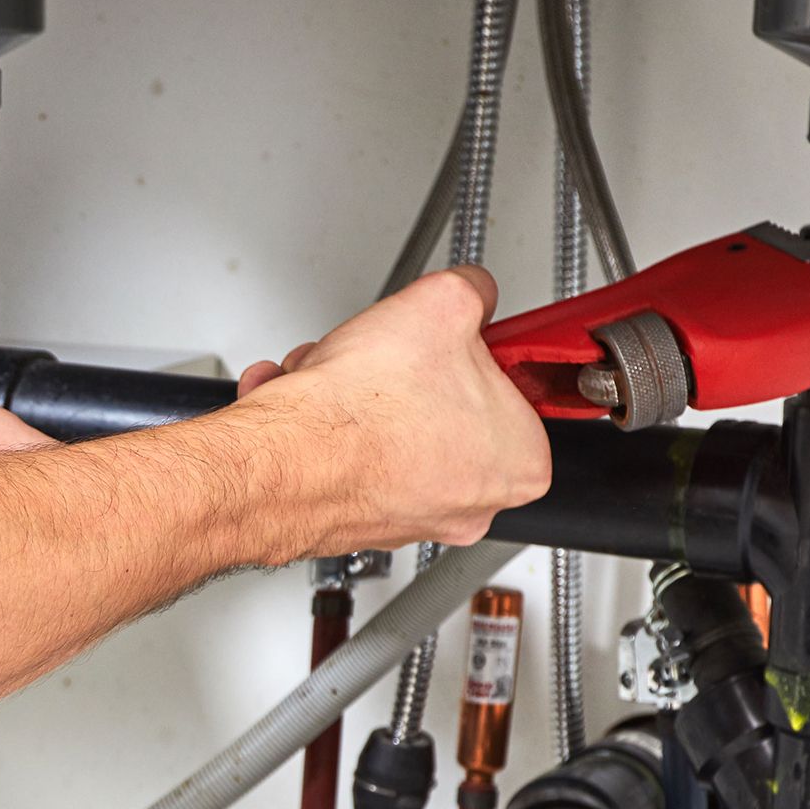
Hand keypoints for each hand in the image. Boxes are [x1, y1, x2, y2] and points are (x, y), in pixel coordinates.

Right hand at [230, 266, 550, 554]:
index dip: (468, 350)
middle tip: (384, 355)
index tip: (450, 339)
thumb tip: (475, 291)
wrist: (288, 463)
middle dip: (401, 369)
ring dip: (354, 391)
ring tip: (335, 375)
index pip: (511, 388)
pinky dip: (326, 423)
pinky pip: (350, 454)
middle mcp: (475, 501)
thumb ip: (474, 291)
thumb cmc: (366, 411)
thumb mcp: (444, 304)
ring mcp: (418, 514)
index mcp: (521, 461)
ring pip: (391, 428)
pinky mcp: (364, 517)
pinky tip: (311, 402)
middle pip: (444, 407)